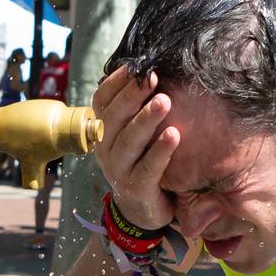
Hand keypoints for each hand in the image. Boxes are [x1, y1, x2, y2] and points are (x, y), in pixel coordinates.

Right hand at [90, 66, 179, 230]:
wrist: (142, 210)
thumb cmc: (142, 162)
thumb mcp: (134, 135)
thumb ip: (136, 109)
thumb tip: (152, 71)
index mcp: (103, 131)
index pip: (101, 101)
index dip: (116, 83)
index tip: (135, 66)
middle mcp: (105, 149)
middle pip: (113, 118)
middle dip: (132, 96)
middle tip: (152, 77)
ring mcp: (119, 170)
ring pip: (128, 142)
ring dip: (146, 120)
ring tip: (164, 101)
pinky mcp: (136, 189)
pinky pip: (148, 168)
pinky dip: (160, 151)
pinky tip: (174, 135)